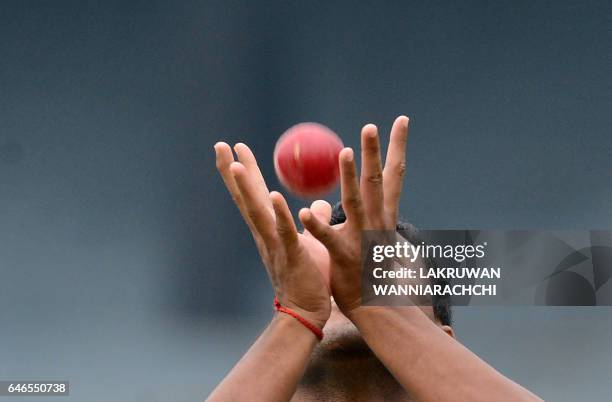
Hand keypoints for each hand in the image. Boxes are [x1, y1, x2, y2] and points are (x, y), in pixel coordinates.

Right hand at [215, 142, 330, 328]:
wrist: (306, 311)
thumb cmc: (309, 276)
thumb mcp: (311, 242)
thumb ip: (313, 221)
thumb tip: (320, 203)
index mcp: (270, 228)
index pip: (256, 193)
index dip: (246, 171)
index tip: (236, 148)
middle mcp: (266, 233)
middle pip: (246, 196)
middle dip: (233, 170)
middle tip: (221, 144)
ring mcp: (275, 243)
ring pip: (257, 210)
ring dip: (245, 187)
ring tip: (234, 164)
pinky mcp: (290, 255)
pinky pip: (283, 231)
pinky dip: (278, 213)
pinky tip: (273, 196)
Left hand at [298, 116, 408, 315]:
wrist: (378, 307)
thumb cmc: (372, 267)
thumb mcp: (372, 231)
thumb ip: (366, 207)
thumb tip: (364, 187)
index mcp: (383, 214)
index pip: (393, 173)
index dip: (396, 146)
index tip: (400, 120)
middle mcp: (377, 222)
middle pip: (377, 181)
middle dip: (375, 153)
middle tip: (370, 126)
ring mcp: (362, 239)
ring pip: (356, 202)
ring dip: (350, 177)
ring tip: (345, 153)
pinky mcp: (344, 257)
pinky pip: (329, 238)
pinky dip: (318, 225)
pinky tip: (305, 213)